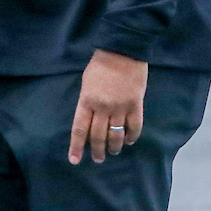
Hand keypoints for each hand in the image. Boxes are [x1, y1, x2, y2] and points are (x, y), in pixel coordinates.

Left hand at [68, 50, 146, 164]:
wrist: (123, 50)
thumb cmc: (100, 65)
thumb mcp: (86, 83)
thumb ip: (87, 102)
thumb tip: (89, 119)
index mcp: (86, 101)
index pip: (79, 129)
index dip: (76, 146)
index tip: (75, 160)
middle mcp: (102, 107)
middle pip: (98, 136)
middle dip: (97, 151)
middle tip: (98, 159)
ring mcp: (120, 107)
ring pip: (116, 135)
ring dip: (114, 147)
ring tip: (114, 152)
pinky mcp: (136, 105)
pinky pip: (135, 127)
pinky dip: (132, 137)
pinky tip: (130, 141)